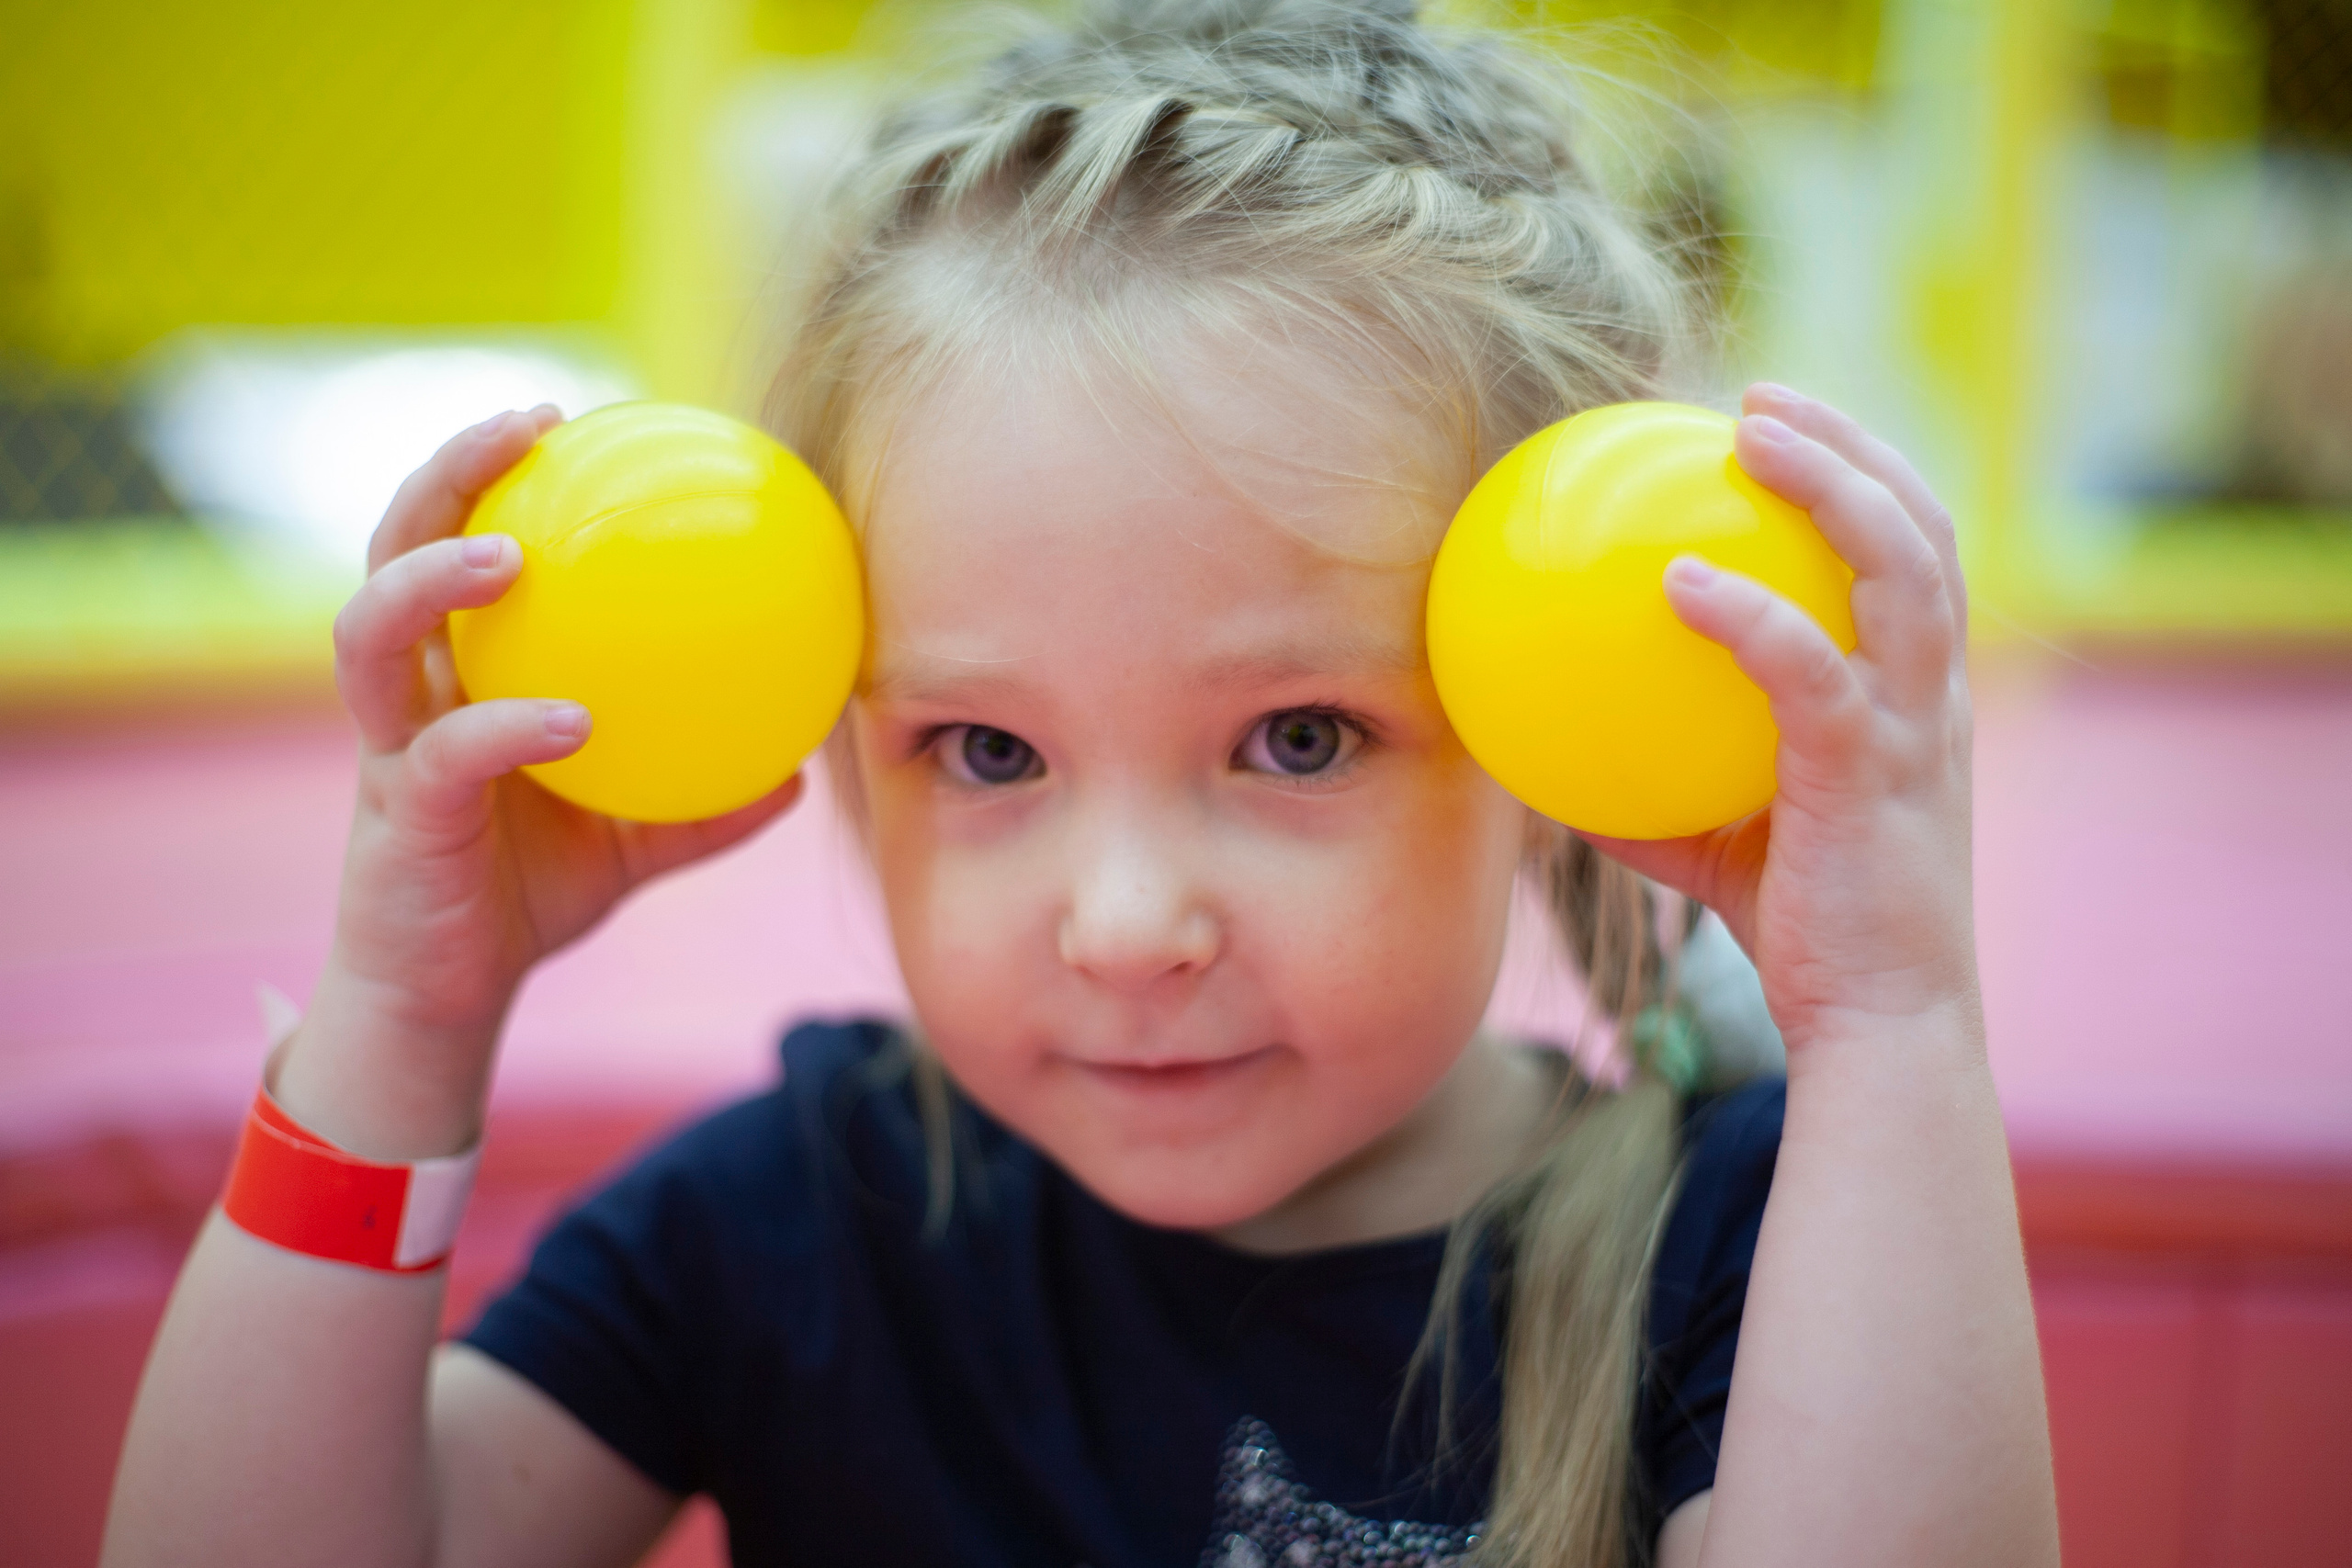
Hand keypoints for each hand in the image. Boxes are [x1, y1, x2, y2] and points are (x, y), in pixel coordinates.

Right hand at [281, 407, 801, 1149]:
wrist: (449, 996)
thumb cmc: (531, 893)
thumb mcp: (639, 837)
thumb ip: (710, 795)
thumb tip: (807, 767)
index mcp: (459, 672)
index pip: (458, 542)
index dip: (493, 470)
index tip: (566, 414)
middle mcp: (409, 691)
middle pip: (392, 546)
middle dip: (445, 473)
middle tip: (526, 425)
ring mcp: (389, 747)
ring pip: (368, 631)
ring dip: (431, 576)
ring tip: (507, 552)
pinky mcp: (397, 814)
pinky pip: (448, 752)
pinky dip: (509, 727)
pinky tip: (572, 717)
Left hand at [1586, 383, 1974, 1049]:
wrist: (1882, 1027)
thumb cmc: (1808, 935)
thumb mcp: (1722, 847)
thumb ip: (1658, 796)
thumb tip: (1549, 771)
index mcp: (1916, 700)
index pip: (1915, 556)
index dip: (1863, 477)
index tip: (1781, 430)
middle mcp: (1932, 696)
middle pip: (1923, 527)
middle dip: (1852, 443)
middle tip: (1756, 398)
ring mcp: (1914, 728)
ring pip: (1900, 565)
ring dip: (1828, 482)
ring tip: (1746, 432)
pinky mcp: (1873, 772)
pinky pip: (1808, 667)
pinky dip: (1748, 614)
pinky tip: (1677, 582)